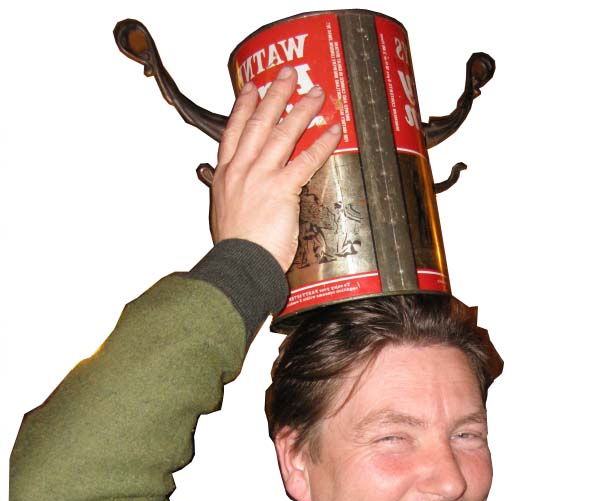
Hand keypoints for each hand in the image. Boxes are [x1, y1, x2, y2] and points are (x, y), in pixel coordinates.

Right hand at [210, 67, 341, 271]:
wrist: (239, 264)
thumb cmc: (235, 249)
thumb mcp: (224, 216)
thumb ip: (234, 199)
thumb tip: (241, 198)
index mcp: (225, 176)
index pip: (234, 131)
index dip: (245, 106)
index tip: (253, 89)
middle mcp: (241, 170)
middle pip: (259, 122)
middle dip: (276, 94)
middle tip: (289, 76)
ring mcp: (261, 177)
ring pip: (283, 134)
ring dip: (302, 110)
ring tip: (316, 94)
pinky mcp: (281, 189)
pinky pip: (306, 159)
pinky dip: (322, 143)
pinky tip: (333, 130)